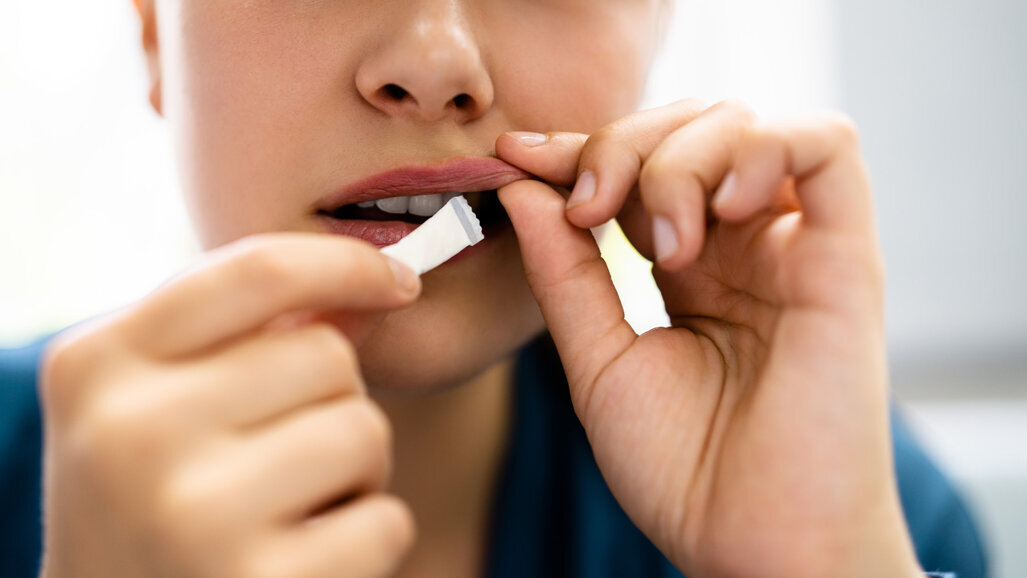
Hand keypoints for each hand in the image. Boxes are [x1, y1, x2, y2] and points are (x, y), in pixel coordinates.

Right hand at [39, 234, 419, 577]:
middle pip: (325, 353)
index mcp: (97, 366)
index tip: (399, 279)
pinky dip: (368, 538)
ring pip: (363, 429)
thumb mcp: (160, 406)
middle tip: (280, 456)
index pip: (257, 270)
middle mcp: (130, 435)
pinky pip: (386, 519)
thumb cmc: (152, 503)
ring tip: (291, 508)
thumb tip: (377, 282)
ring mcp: (191, 517)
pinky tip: (305, 560)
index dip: (347, 262)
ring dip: (355, 470)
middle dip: (331, 399)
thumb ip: (247, 337)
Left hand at [497, 100, 922, 577]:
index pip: (638, 168)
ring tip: (659, 244)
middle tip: (586, 206)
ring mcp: (796, 247)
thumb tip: (523, 185)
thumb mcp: (597, 360)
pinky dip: (761, 150)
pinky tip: (716, 214)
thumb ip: (565, 272)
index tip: (517, 156)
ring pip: (746, 125)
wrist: (751, 544)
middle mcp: (745, 247)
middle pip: (689, 129)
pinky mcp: (847, 257)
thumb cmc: (682, 471)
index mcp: (693, 268)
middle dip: (622, 145)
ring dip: (680, 160)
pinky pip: (828, 146)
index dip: (578, 148)